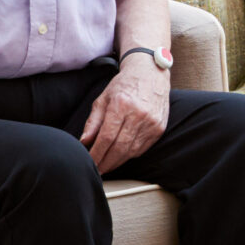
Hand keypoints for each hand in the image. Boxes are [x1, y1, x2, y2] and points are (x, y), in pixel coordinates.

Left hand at [81, 58, 169, 173]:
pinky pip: (142, 148)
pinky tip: (121, 156)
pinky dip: (130, 155)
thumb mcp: (103, 99)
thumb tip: (84, 142)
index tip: (89, 162)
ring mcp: (151, 122)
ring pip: (132, 151)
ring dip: (117, 161)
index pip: (106, 137)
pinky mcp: (159, 128)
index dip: (96, 153)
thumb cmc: (124, 86)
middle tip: (97, 170)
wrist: (151, 74)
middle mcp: (139, 114)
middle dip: (106, 162)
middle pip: (119, 147)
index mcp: (121, 105)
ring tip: (107, 166)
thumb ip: (93, 122)